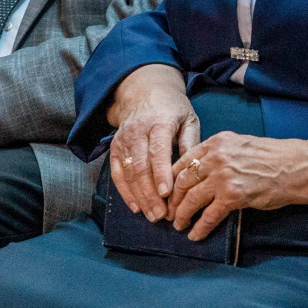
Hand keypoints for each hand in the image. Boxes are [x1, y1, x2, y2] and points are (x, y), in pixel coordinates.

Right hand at [106, 64, 198, 221]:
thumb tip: (193, 169)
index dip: (161, 173)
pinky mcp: (115, 148)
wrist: (144, 92)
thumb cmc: (172, 108)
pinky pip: (117, 173)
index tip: (167, 194)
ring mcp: (123, 140)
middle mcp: (137, 132)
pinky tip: (136, 207)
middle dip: (151, 193)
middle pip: (141, 166)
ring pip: (129, 173)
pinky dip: (125, 192)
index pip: (158, 151)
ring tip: (153, 216)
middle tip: (162, 215)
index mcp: (159, 122)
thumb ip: (190, 143)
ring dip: (140, 197)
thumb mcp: (188, 118)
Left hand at [166, 132, 307, 240]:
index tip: (169, 192)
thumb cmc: (272, 157)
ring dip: (182, 215)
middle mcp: (216, 157)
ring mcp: (223, 177)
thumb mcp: (239, 145)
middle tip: (170, 212)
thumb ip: (218, 154)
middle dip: (173, 200)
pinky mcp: (233, 196)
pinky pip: (209, 215)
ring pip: (191, 199)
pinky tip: (195, 235)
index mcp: (216, 142)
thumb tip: (199, 171)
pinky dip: (199, 227)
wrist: (295, 167)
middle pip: (182, 180)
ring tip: (179, 225)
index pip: (183, 161)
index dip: (171, 179)